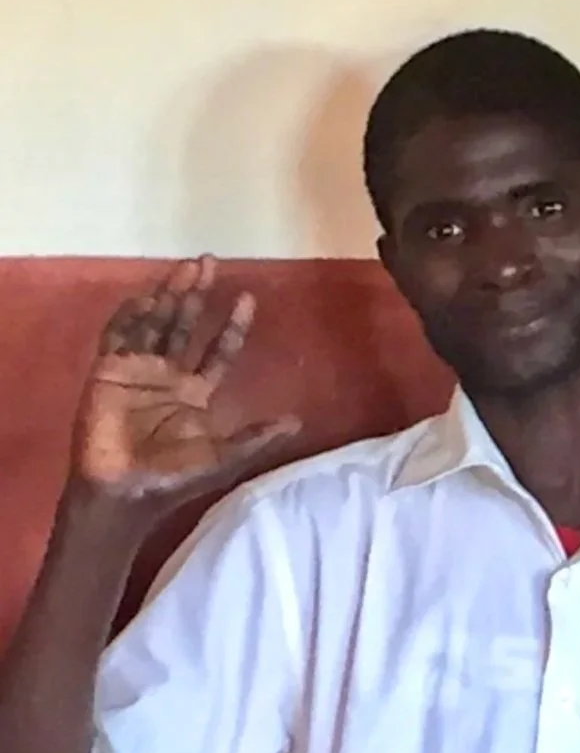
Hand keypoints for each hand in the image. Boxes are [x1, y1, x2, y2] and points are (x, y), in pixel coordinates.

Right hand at [71, 256, 298, 507]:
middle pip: (186, 325)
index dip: (233, 326)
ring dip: (169, 295)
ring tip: (185, 267)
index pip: (218, 350)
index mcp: (196, 393)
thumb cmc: (173, 478)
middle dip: (198, 295)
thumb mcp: (223, 458)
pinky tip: (146, 295)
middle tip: (210, 262)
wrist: (124, 491)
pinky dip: (131, 315)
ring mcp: (138, 370)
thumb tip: (298, 422)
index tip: (248, 298)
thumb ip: (256, 438)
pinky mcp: (108, 371)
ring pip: (156, 322)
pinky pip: (119, 335)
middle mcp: (168, 375)